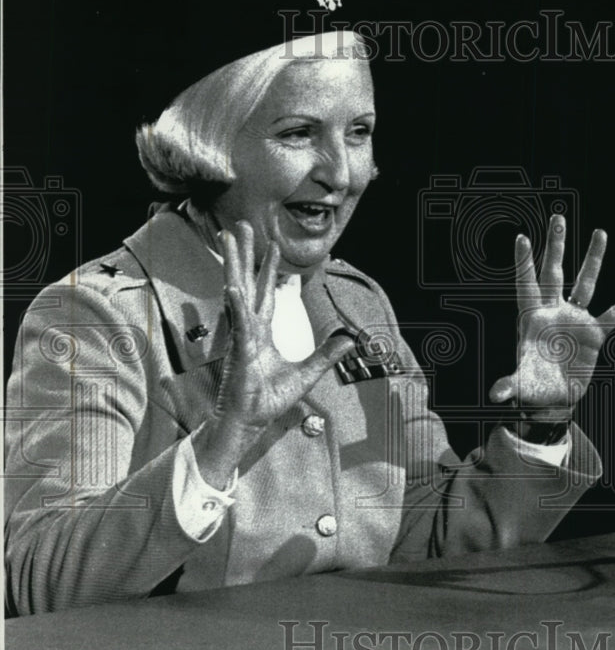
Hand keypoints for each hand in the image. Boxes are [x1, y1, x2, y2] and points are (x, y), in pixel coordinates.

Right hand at [193, 221, 353, 487]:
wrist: (250, 422)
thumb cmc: (268, 400)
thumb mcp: (306, 375)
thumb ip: (325, 355)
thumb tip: (349, 340)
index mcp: (260, 334)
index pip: (264, 295)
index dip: (268, 270)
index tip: (271, 246)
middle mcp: (248, 329)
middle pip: (246, 283)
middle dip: (244, 255)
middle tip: (239, 227)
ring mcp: (241, 337)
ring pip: (237, 292)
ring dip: (234, 265)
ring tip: (229, 238)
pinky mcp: (238, 351)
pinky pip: (238, 325)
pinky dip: (235, 305)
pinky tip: (232, 287)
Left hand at [489, 215, 614, 416]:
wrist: (553, 400)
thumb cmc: (531, 389)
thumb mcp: (521, 385)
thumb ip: (509, 386)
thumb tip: (496, 396)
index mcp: (531, 319)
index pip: (526, 285)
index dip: (524, 263)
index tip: (522, 237)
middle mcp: (553, 312)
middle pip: (554, 272)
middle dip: (556, 246)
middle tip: (557, 218)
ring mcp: (575, 320)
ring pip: (585, 283)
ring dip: (593, 259)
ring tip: (600, 232)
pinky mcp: (594, 334)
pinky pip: (614, 315)